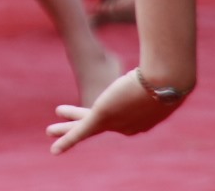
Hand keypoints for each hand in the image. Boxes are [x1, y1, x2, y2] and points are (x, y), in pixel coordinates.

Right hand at [48, 69, 184, 153]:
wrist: (165, 81)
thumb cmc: (165, 72)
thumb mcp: (159, 73)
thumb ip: (153, 73)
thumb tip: (159, 63)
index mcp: (143, 118)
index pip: (119, 115)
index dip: (110, 104)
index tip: (111, 93)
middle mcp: (128, 126)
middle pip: (101, 125)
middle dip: (83, 122)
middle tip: (71, 124)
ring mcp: (115, 124)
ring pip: (85, 127)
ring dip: (67, 129)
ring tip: (49, 131)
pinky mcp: (102, 116)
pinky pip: (79, 132)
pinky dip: (66, 142)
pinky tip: (53, 150)